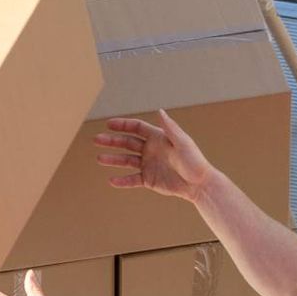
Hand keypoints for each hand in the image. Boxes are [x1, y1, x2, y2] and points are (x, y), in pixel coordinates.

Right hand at [93, 109, 214, 201]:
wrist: (200, 184)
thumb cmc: (194, 161)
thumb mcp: (183, 142)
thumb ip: (170, 128)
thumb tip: (159, 111)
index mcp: (157, 138)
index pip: (136, 128)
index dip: (122, 125)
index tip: (108, 124)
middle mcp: (150, 149)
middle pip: (127, 143)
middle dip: (111, 141)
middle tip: (96, 139)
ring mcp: (148, 164)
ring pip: (126, 160)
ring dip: (113, 159)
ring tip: (99, 159)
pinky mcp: (148, 179)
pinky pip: (132, 179)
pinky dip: (122, 181)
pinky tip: (112, 181)